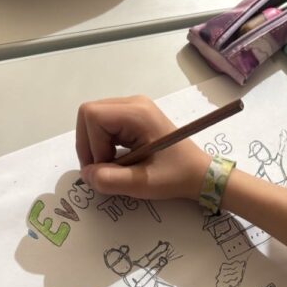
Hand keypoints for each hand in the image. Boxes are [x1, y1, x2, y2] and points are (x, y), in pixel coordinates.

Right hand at [76, 95, 210, 201]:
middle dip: (89, 144)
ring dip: (95, 145)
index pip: (91, 115)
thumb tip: (86, 174)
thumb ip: (111, 179)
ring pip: (93, 119)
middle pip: (89, 114)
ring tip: (113, 165)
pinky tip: (118, 158)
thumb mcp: (143, 183)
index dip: (90, 144)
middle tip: (105, 168)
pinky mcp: (132, 117)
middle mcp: (133, 103)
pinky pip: (104, 125)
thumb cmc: (175, 176)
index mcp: (137, 113)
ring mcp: (133, 108)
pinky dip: (102, 144)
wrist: (199, 173)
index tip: (105, 167)